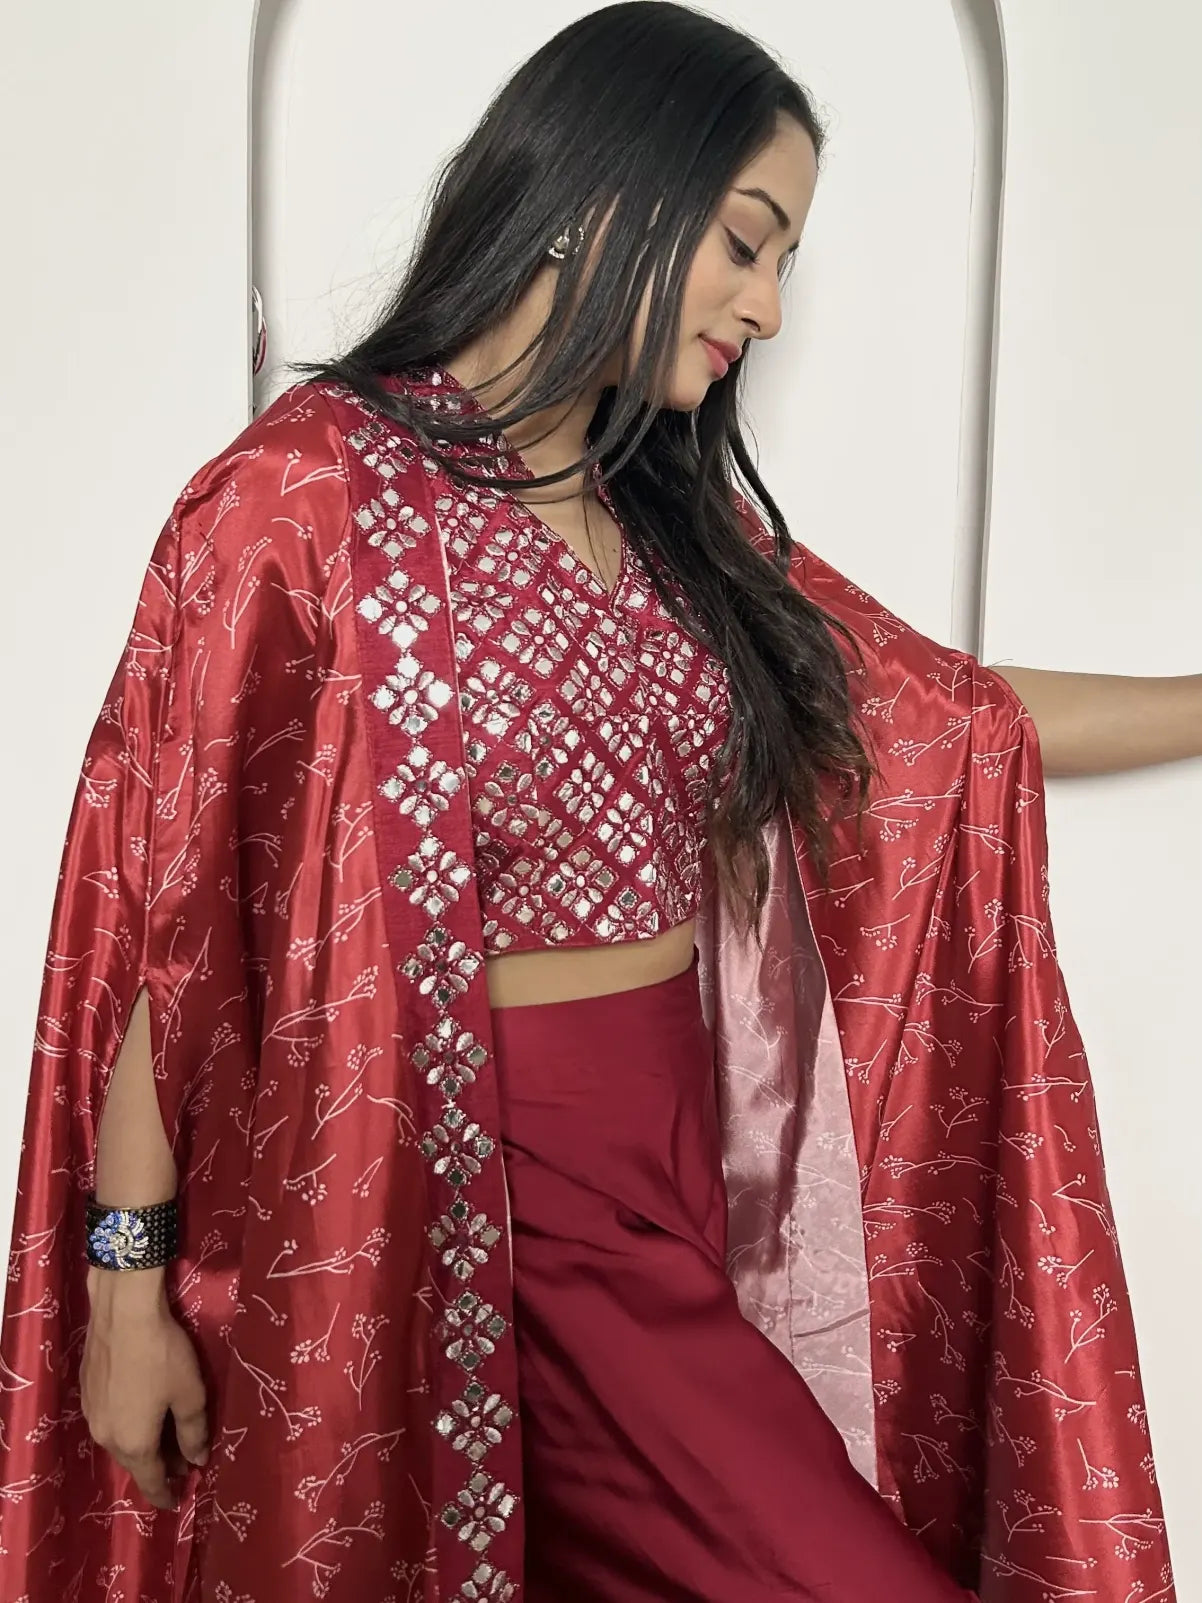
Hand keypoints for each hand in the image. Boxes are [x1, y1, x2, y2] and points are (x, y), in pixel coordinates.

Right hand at [82, 1266, 209, 1509]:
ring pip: (120, 1442)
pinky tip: (141, 1410)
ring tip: (165, 1438)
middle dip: (158, 1467)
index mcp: (134, 1444)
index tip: (177, 1502)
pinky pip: (110, 1421)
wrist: (123, 1313)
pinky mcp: (86, 1392)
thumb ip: (194, 1432)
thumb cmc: (162, 1355)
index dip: (166, 1494)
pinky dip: (128, 1425)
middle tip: (182, 1463)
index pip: (151, 1482)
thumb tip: (196, 1461)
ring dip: (142, 1445)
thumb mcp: (190, 1393)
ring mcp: (91, 1415)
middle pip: (134, 1463)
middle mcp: (106, 1437)